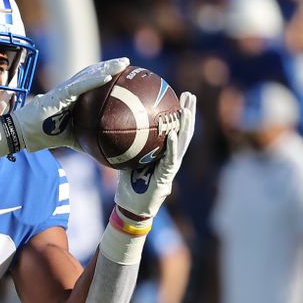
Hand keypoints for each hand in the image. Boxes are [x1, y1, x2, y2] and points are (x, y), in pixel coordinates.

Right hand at [10, 57, 129, 151]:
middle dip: (110, 66)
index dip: (106, 74)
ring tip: (122, 63)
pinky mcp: (58, 95)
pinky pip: (79, 86)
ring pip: (88, 75)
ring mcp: (63, 91)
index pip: (91, 82)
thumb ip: (86, 138)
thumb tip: (104, 149)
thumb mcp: (71, 138)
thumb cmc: (43, 135)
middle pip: (92, 74)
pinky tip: (107, 76)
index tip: (122, 72)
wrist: (23, 134)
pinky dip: (93, 80)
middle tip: (127, 62)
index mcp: (71, 98)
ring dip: (106, 68)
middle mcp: (68, 90)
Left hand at [115, 91, 195, 218]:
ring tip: (187, 109)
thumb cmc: (129, 185)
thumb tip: (112, 124)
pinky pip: (170, 159)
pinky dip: (171, 146)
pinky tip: (170, 134)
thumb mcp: (127, 158)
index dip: (178, 112)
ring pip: (182, 143)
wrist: (132, 207)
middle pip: (184, 131)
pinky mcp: (167, 177)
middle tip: (190, 95)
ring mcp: (171, 167)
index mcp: (164, 152)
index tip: (179, 95)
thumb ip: (126, 144)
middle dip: (189, 113)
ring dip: (186, 126)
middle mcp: (171, 157)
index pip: (174, 128)